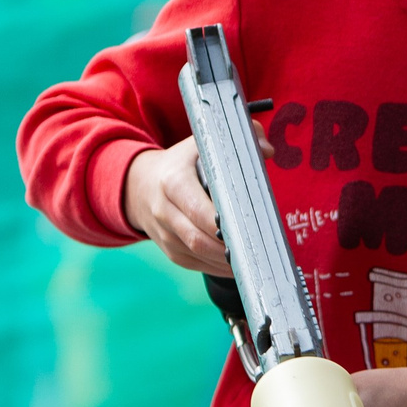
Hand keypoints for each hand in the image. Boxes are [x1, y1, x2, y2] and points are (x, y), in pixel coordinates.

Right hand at [120, 125, 276, 275]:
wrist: (140, 186)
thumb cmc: (182, 164)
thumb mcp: (201, 144)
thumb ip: (238, 139)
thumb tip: (266, 150)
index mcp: (172, 181)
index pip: (198, 208)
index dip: (222, 222)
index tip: (248, 226)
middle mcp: (163, 210)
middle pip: (198, 237)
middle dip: (228, 245)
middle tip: (257, 248)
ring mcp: (164, 234)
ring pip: (197, 253)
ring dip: (225, 260)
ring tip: (253, 258)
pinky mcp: (170, 251)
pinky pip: (196, 264)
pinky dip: (219, 267)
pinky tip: (239, 264)